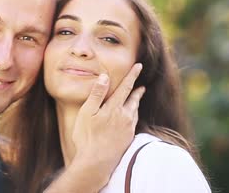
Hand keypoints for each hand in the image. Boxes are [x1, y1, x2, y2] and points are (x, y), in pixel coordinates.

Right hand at [70, 63, 144, 187]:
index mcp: (114, 108)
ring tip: (136, 100)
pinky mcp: (128, 139)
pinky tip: (131, 118)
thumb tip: (104, 77)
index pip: (125, 87)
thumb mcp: (87, 112)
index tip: (139, 66)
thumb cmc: (87, 137)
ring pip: (135, 111)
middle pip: (134, 100)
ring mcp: (128, 129)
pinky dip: (134, 116)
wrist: (96, 163)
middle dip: (137, 91)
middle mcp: (125, 117)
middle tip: (141, 86)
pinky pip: (134, 122)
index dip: (132, 75)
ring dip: (136, 104)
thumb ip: (97, 94)